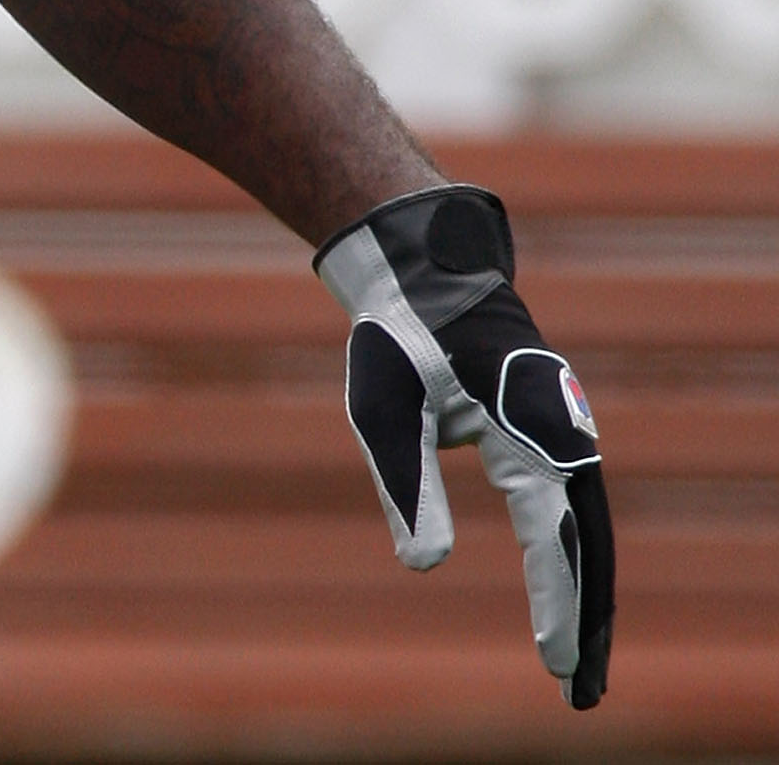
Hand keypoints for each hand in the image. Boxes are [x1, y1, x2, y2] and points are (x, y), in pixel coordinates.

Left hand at [315, 185, 613, 707]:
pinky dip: (575, 564)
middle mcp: (563, 436)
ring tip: (579, 671)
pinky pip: (574, 512)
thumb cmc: (399, 342)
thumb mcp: (383, 409)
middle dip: (587, 622)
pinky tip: (570, 608)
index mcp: (525, 429)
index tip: (554, 660)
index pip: (550, 532)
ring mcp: (567, 437)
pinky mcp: (556, 440)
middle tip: (580, 695)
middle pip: (589, 546)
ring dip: (587, 600)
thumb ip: (404, 485)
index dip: (555, 599)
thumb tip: (421, 568)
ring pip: (589, 533)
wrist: (427, 278)